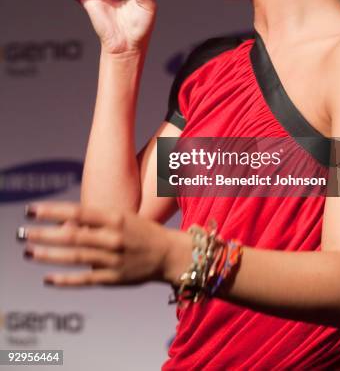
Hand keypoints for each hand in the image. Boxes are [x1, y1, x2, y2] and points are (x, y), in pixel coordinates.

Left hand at [17, 202, 190, 286]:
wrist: (169, 254)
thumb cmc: (141, 231)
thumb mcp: (122, 217)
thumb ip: (95, 220)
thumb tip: (62, 222)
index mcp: (115, 218)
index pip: (77, 211)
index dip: (52, 211)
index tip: (30, 210)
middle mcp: (113, 238)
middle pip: (71, 235)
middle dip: (43, 234)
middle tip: (21, 233)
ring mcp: (112, 260)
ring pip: (74, 257)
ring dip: (48, 254)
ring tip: (28, 251)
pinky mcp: (113, 279)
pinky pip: (84, 280)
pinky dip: (64, 280)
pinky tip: (47, 278)